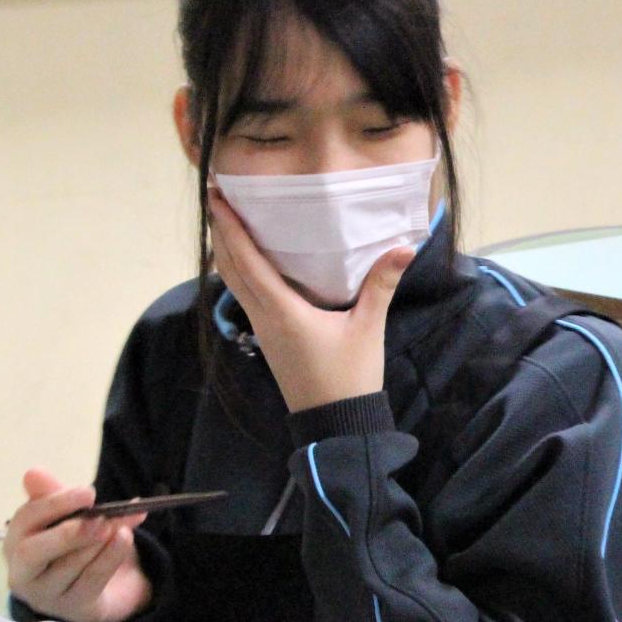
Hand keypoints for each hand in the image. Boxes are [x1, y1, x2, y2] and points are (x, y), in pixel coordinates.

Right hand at [2, 469, 151, 621]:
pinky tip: (125, 538)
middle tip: (99, 518)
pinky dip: (110, 558)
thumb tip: (33, 473)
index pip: (25, 520)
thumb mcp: (68, 518)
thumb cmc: (75, 548)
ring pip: (67, 568)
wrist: (101, 590)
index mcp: (15, 542)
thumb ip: (55, 496)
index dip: (54, 504)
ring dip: (96, 544)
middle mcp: (22, 572)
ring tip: (119, 526)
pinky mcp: (74, 608)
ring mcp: (46, 595)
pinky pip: (91, 582)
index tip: (88, 493)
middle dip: (67, 533)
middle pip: (32, 553)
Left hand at [208, 188, 411, 412]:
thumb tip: (405, 247)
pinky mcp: (268, 339)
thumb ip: (380, 285)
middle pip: (230, 269)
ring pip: (233, 284)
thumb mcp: (368, 328)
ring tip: (225, 223)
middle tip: (216, 198)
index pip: (247, 262)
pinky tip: (248, 263)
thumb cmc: (350, 376)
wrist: (334, 423)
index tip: (218, 197)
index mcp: (282, 311)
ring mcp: (262, 330)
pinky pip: (244, 297)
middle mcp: (263, 318)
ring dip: (226, 252)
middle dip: (221, 233)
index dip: (230, 228)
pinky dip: (238, 273)